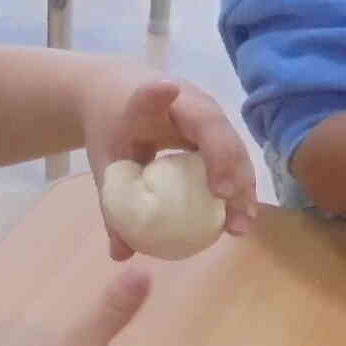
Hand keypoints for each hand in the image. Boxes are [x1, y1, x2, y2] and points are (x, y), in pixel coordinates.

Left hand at [80, 75, 257, 259]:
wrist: (120, 94)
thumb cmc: (112, 126)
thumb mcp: (105, 161)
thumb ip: (111, 203)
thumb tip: (119, 255)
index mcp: (143, 101)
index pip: (148, 94)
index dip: (157, 94)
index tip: (167, 90)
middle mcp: (184, 100)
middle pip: (211, 125)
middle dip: (224, 159)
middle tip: (226, 198)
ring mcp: (206, 113)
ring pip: (231, 143)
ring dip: (241, 182)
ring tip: (240, 224)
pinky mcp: (217, 130)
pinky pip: (232, 156)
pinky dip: (238, 186)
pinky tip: (240, 220)